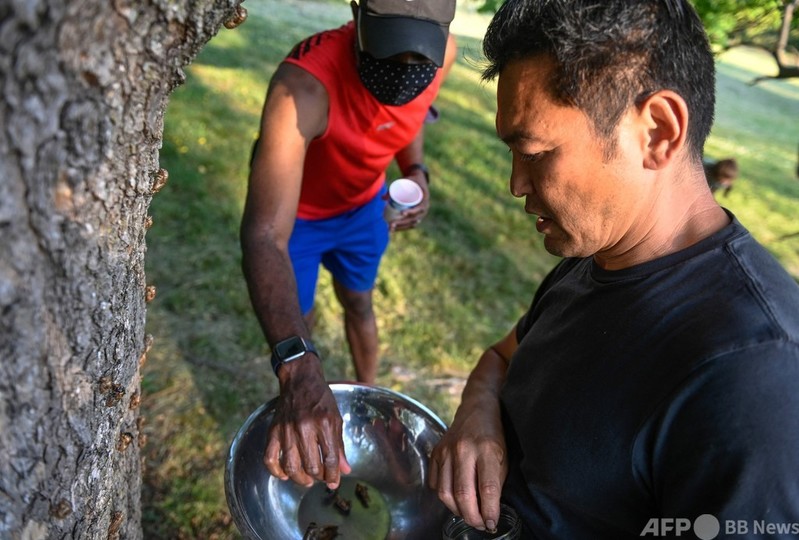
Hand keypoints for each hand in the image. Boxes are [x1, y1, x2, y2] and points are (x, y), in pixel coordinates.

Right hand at [264, 360, 351, 487]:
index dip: (333, 475)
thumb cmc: (321, 398)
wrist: (300, 379)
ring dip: (300, 479)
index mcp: (324, 423)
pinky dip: (276, 471)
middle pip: (311, 466)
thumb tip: (344, 470)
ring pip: (291, 466)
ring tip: (307, 479)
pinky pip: (270, 458)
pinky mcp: (273, 430)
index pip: (330, 459)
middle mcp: (304, 427)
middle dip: (319, 477)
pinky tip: (285, 474)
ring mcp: (286, 430)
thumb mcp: (336, 419)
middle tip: (321, 477)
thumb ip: (339, 446)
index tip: (334, 482)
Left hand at [389, 174, 428, 231]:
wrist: (420, 181)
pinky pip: (411, 224)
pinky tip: (395, 229)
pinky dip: (404, 227)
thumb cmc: (412, 180)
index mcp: (425, 199)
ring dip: (401, 227)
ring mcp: (421, 213)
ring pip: (412, 223)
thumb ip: (395, 186)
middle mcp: (425, 208)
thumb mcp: (406, 180)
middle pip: (414, 218)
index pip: (419, 208)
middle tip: (391, 224)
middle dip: (402, 223)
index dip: (412, 212)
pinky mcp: (417, 216)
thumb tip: (382, 198)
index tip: (402, 213)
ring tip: (390, 229)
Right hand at [429, 404, 507, 531]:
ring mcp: (446, 450)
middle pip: (463, 494)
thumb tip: (490, 509)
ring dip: (457, 511)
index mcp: (486, 449)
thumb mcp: (503, 456)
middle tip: (480, 525)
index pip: (487, 489)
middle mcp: (463, 450)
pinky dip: (444, 496)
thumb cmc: (493, 434)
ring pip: (445, 492)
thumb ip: (496, 482)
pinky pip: (434, 483)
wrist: (476, 409)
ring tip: (468, 515)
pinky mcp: (435, 452)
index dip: (490, 511)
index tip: (493, 524)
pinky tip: (455, 498)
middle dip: (472, 517)